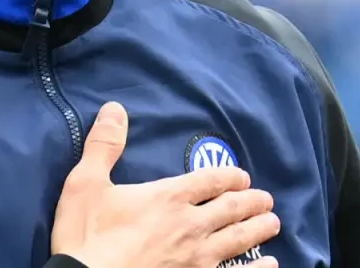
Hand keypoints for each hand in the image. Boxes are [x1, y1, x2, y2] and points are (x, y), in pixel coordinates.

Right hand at [51, 102, 279, 267]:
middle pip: (231, 209)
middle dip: (251, 202)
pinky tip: (271, 266)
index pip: (209, 180)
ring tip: (273, 223)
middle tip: (266, 199)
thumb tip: (115, 108)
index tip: (242, 177)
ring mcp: (198, 259)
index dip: (229, 177)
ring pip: (239, 240)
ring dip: (258, 230)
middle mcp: (190, 225)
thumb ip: (104, 145)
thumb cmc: (85, 236)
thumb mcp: (85, 183)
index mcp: (168, 197)